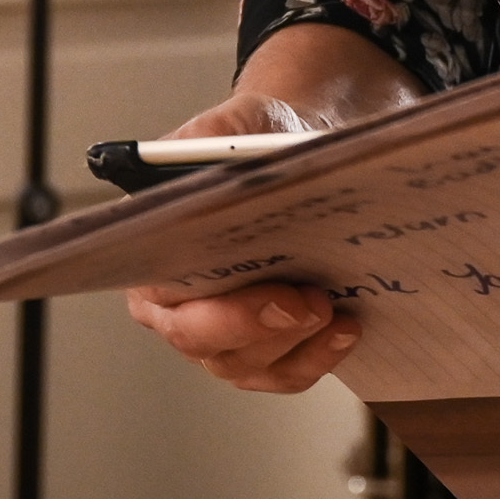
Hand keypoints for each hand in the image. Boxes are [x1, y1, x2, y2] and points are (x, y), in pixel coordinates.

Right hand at [123, 27, 421, 393]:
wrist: (294, 158)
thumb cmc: (254, 144)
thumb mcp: (229, 126)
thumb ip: (206, 140)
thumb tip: (201, 159)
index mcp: (154, 257)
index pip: (169, 300)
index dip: (221, 311)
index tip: (276, 297)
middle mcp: (179, 308)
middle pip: (209, 345)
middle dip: (265, 330)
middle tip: (314, 304)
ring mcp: (222, 336)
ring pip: (251, 366)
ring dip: (298, 348)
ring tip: (338, 314)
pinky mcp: (263, 349)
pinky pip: (285, 371)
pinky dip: (318, 356)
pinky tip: (345, 328)